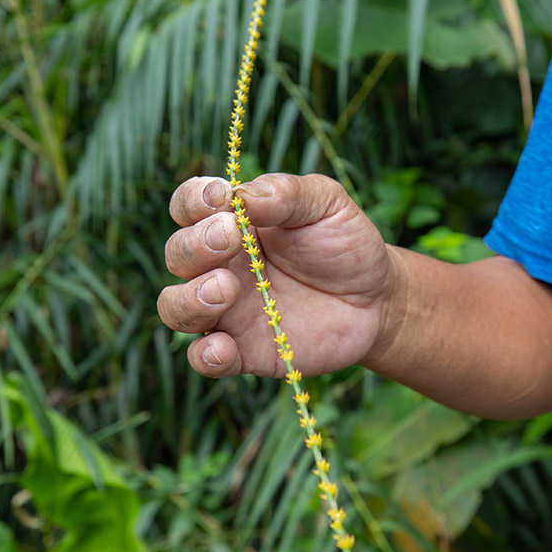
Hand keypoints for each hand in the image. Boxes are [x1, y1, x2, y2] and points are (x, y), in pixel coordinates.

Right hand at [158, 173, 393, 378]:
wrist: (376, 300)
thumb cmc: (344, 243)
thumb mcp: (326, 204)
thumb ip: (286, 193)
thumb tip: (243, 193)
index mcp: (231, 222)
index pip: (188, 206)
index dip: (192, 200)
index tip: (218, 197)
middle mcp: (219, 265)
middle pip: (178, 254)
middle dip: (195, 246)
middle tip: (231, 239)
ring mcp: (226, 310)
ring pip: (175, 307)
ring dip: (189, 298)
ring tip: (226, 288)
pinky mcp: (242, 351)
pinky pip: (203, 358)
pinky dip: (204, 355)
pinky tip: (224, 347)